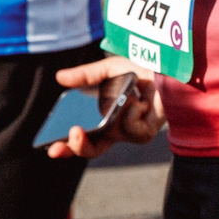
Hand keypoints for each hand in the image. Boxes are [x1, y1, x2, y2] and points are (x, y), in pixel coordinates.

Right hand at [42, 58, 163, 158]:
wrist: (168, 69)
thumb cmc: (140, 71)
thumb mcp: (108, 70)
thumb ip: (85, 76)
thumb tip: (59, 77)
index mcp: (102, 120)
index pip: (81, 139)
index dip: (65, 146)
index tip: (49, 147)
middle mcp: (115, 131)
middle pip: (90, 149)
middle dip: (76, 146)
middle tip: (71, 135)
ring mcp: (130, 134)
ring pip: (110, 132)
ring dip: (116, 109)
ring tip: (129, 94)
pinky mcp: (145, 134)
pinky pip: (129, 127)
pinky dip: (131, 109)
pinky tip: (141, 101)